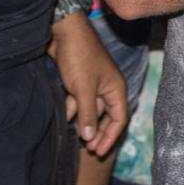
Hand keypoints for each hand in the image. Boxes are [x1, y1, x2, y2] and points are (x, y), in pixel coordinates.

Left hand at [48, 11, 128, 155]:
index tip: (99, 151)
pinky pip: (80, 101)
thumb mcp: (83, 89)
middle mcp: (108, 88)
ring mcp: (93, 84)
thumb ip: (87, 114)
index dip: (111, 136)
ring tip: (75, 137)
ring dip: (84, 122)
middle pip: (106, 116)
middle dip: (98, 133)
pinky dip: (74, 109)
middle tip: (89, 150)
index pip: (119, 118)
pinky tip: (66, 117)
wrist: (64, 33)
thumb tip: (89, 138)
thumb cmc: (79, 58)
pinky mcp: (79, 81)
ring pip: (92, 109)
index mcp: (116, 89)